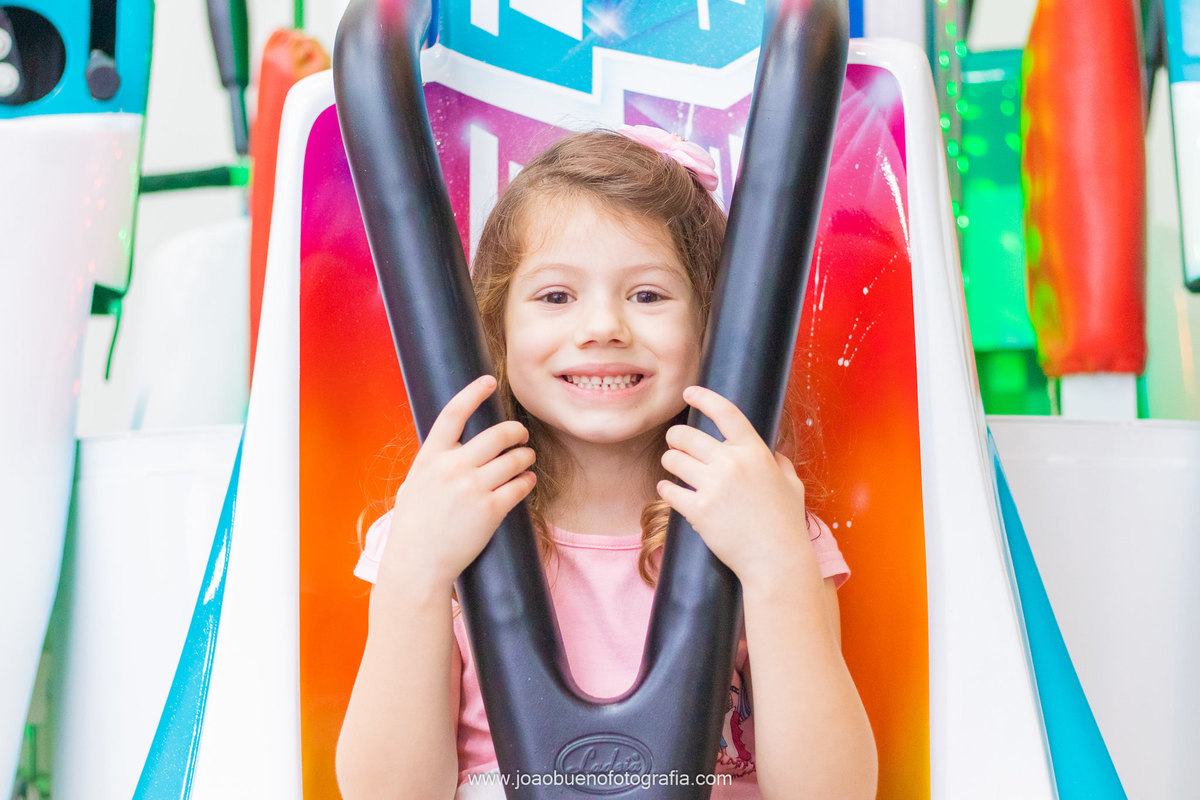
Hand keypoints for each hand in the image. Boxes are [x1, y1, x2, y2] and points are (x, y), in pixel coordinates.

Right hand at [378, 375, 535, 591]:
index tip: (490, 381)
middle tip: (521, 434)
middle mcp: (452, 467)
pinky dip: (528, 481)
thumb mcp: (416, 485)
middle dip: (516, 431)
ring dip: (525, 456)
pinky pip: (520, 485)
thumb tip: (455, 446)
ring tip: (525, 460)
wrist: (417, 564)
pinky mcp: (490, 510)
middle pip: (497, 434)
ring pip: (516, 458)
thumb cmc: (414, 527)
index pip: (453, 413)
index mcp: (430, 458)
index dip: (473, 392)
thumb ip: (435, 463)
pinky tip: (527, 481)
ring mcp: (472, 488)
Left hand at [657, 386, 813, 583]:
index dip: (704, 397)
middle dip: (676, 438)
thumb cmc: (785, 524)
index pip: (725, 412)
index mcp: (755, 452)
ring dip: (670, 462)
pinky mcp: (698, 510)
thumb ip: (779, 464)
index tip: (690, 392)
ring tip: (674, 468)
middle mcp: (732, 463)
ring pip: (672, 459)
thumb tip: (772, 453)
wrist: (776, 560)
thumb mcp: (791, 485)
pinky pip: (668, 490)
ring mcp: (713, 486)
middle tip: (676, 445)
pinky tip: (669, 490)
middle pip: (686, 435)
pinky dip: (666, 489)